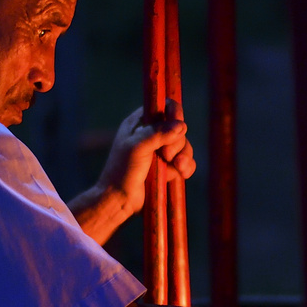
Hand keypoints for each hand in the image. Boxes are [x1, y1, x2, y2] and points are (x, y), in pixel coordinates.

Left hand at [97, 100, 195, 215]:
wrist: (120, 200)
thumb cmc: (123, 170)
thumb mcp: (137, 147)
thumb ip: (158, 133)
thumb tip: (181, 125)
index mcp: (140, 123)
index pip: (163, 107)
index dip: (174, 112)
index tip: (178, 123)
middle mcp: (151, 135)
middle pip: (178, 128)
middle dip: (177, 142)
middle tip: (166, 155)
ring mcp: (160, 152)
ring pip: (184, 146)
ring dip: (184, 156)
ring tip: (176, 167)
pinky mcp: (168, 168)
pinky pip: (186, 162)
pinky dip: (186, 167)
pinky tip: (181, 173)